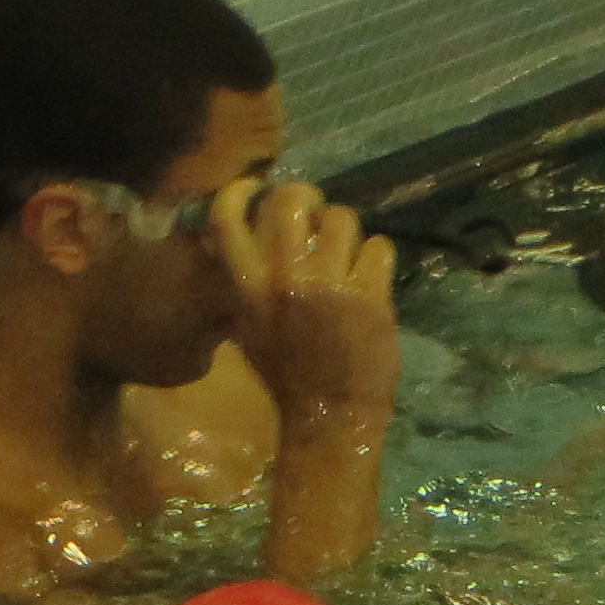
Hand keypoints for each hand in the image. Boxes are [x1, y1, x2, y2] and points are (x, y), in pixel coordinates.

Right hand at [206, 176, 401, 430]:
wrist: (329, 416)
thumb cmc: (286, 375)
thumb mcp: (249, 328)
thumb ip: (246, 281)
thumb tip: (247, 232)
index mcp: (246, 289)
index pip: (226, 218)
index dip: (240, 191)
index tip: (256, 188)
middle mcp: (284, 280)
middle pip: (292, 200)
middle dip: (306, 198)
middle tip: (314, 216)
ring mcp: (329, 286)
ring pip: (342, 217)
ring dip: (346, 231)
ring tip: (346, 255)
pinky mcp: (369, 296)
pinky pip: (378, 246)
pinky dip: (377, 259)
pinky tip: (369, 279)